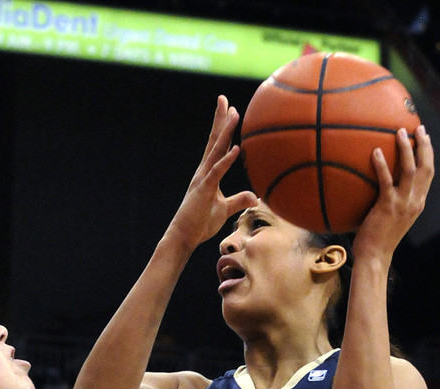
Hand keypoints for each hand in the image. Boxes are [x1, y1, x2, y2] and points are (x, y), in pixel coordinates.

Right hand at [168, 95, 256, 251]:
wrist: (184, 237)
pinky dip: (227, 160)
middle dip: (219, 120)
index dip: (223, 128)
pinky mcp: (204, 190)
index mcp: (208, 174)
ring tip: (233, 113)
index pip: (217, 146)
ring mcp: (203, 179)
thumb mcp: (225, 209)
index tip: (230, 109)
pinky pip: (217, 172)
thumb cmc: (200, 224)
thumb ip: (239, 200)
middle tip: (224, 99)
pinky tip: (236, 148)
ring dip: (225, 132)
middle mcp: (204, 172)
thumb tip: (255, 197)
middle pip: (213, 141)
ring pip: (215, 151)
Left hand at [353, 123, 433, 261]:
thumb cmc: (379, 238)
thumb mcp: (394, 218)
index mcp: (418, 203)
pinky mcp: (387, 206)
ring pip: (410, 169)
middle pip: (426, 167)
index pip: (429, 174)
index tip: (425, 138)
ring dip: (406, 148)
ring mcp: (403, 203)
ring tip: (399, 132)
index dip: (428, 154)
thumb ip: (396, 202)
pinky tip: (376, 152)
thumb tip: (384, 185)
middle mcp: (415, 201)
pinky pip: (386, 181)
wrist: (375, 256)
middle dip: (424, 145)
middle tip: (418, 128)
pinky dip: (382, 165)